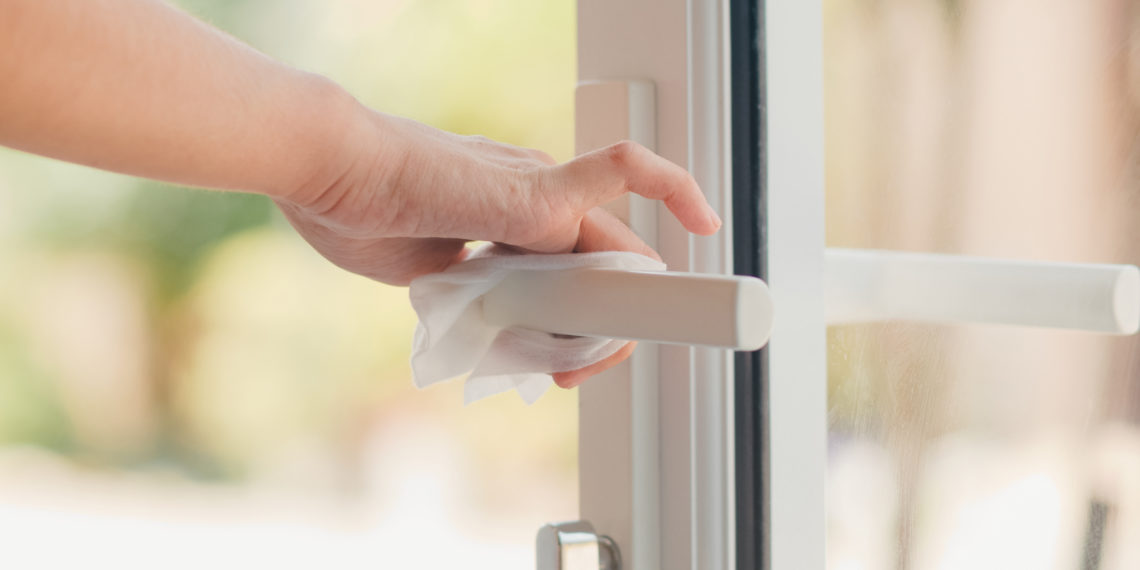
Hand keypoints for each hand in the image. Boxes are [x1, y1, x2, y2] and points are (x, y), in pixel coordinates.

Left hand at [275, 108, 720, 386]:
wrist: (325, 175)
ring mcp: (500, 242)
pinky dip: (519, 337)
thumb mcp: (477, 194)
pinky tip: (507, 356)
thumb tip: (580, 238)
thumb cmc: (397, 168)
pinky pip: (510, 309)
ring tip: (549, 375)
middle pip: (599, 269)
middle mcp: (532, 213)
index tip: (709, 228)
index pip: (631, 186)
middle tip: (585, 368)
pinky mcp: (466, 269)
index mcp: (547, 186)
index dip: (678, 197)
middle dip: (609, 319)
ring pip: (558, 295)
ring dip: (564, 337)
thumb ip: (532, 213)